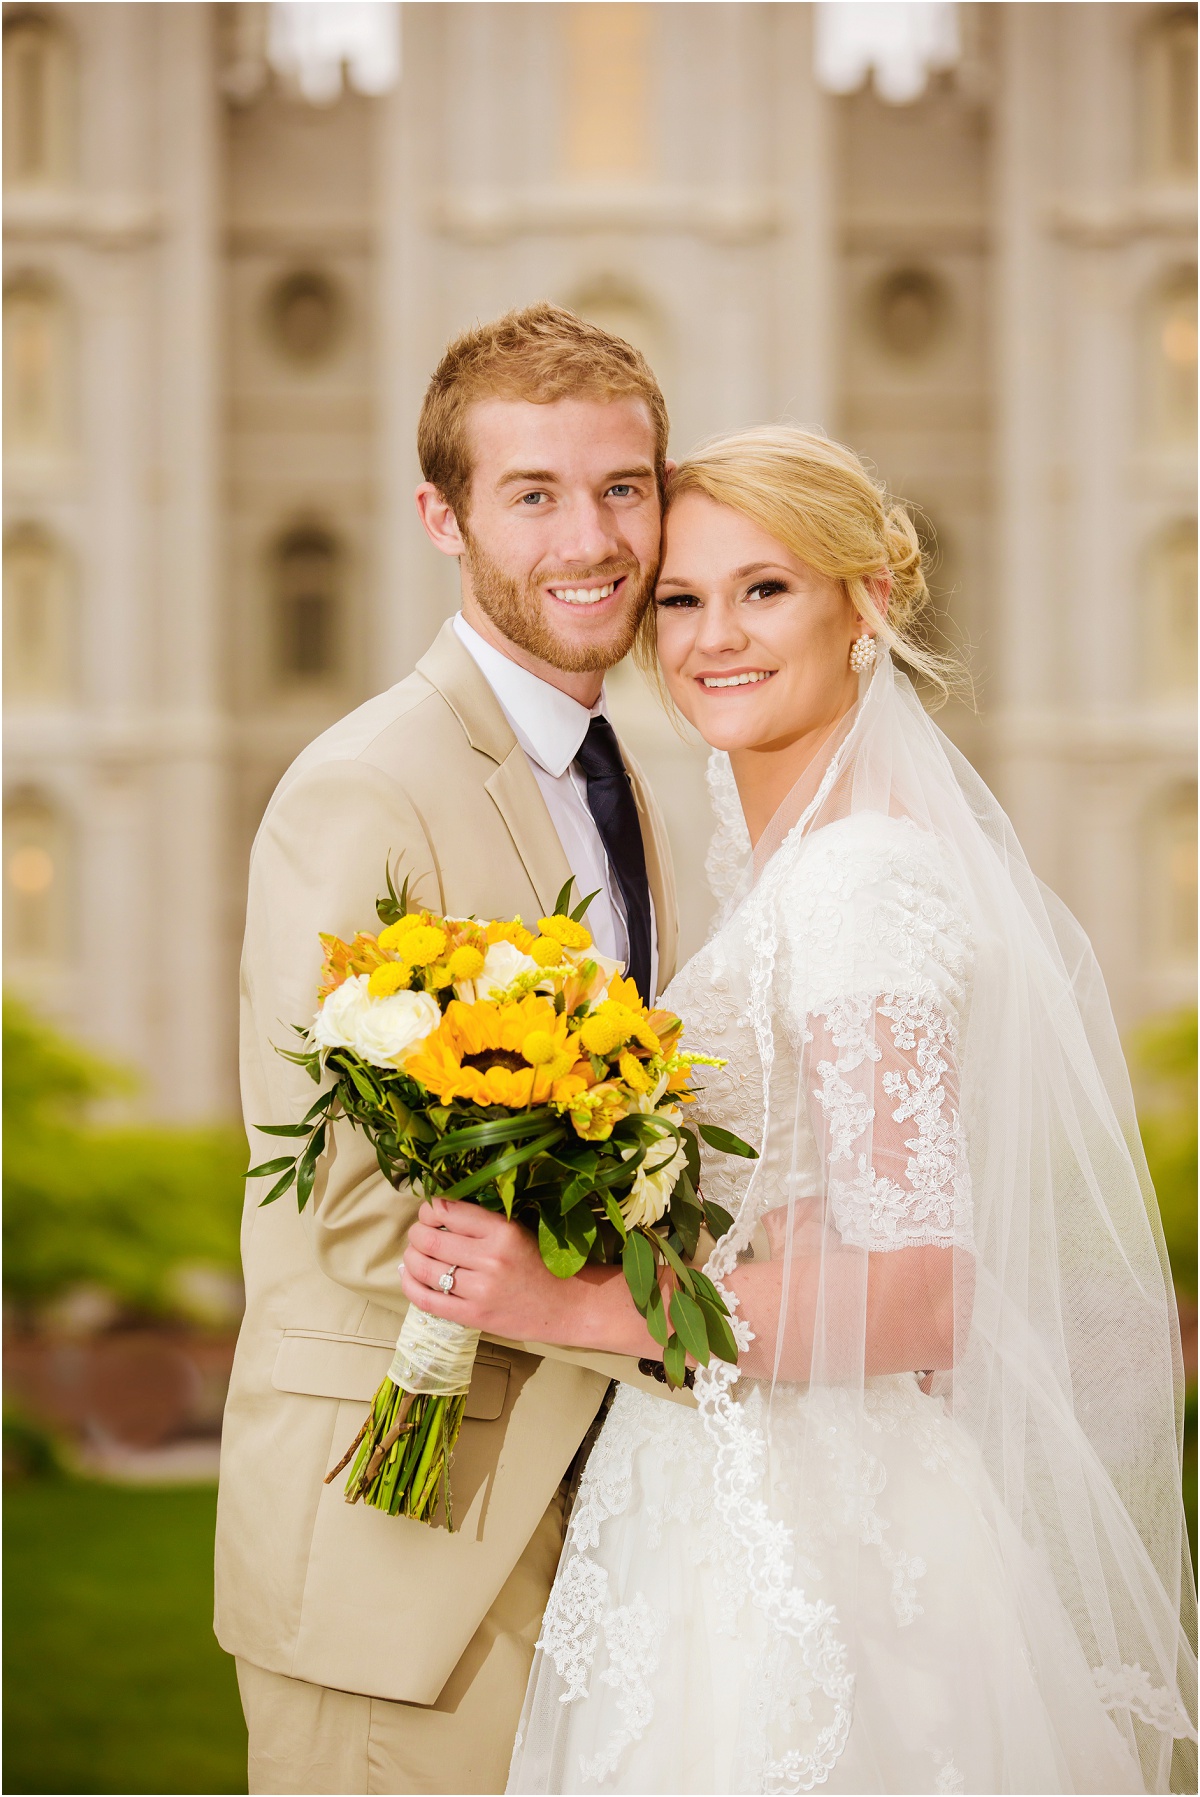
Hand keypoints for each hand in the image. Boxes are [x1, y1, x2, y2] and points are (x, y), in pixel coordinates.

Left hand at [401, 1199, 586, 1343]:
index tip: (429, 1211)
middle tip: (419, 1233)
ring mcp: (480, 1290)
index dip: (429, 1208)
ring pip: (424, 1267)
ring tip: (415, 1254)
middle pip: (430, 1238)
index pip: (448, 1210)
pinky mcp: (473, 1316)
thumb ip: (481, 1223)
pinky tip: (409, 1276)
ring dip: (411, 1257)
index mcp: (502, 1231)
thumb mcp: (517, 1231)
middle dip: (416, 1232)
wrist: (567, 1305)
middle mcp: (490, 1258)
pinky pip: (427, 1299)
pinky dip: (410, 1285)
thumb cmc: (541, 1263)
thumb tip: (434, 1212)